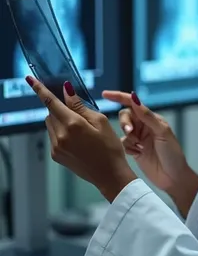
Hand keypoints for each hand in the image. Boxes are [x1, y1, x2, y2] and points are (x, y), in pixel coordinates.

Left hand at [27, 77, 136, 202]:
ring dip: (60, 120)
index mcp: (72, 124)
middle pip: (51, 113)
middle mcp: (60, 136)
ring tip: (80, 130)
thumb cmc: (110, 147)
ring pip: (50, 124)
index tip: (30, 80)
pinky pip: (53, 136)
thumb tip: (67, 91)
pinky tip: (78, 140)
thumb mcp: (100, 121)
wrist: (109, 175)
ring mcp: (56, 147)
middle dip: (60, 108)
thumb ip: (80, 106)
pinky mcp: (56, 155)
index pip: (51, 102)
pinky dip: (61, 132)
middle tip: (78, 114)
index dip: (40, 89)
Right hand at [102, 90, 197, 214]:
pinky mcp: (134, 150)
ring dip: (128, 137)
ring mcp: (138, 138)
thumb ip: (147, 116)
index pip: (133, 104)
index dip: (119, 97)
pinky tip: (137, 154)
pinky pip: (123, 144)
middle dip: (125, 123)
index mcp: (152, 119)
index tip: (105, 94)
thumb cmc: (172, 153)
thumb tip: (134, 98)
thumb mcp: (162, 132)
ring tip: (138, 146)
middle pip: (125, 116)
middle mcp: (144, 126)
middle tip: (130, 132)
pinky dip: (127, 148)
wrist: (173, 178)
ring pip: (123, 131)